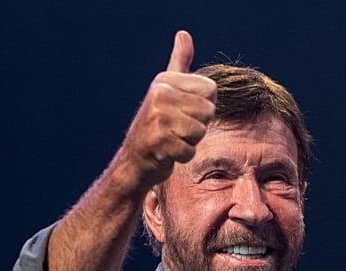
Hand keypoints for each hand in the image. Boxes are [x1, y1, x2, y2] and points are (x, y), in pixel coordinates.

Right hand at [120, 30, 216, 185]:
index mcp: (165, 80)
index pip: (211, 90)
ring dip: (189, 142)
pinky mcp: (158, 142)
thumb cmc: (157, 126)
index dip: (203, 106)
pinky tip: (166, 152)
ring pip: (200, 131)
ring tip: (171, 140)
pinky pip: (190, 151)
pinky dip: (182, 156)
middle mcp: (159, 94)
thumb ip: (179, 63)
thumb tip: (184, 34)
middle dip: (197, 126)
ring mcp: (157, 118)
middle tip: (176, 129)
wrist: (134, 161)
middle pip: (208, 111)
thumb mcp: (167, 89)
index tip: (182, 111)